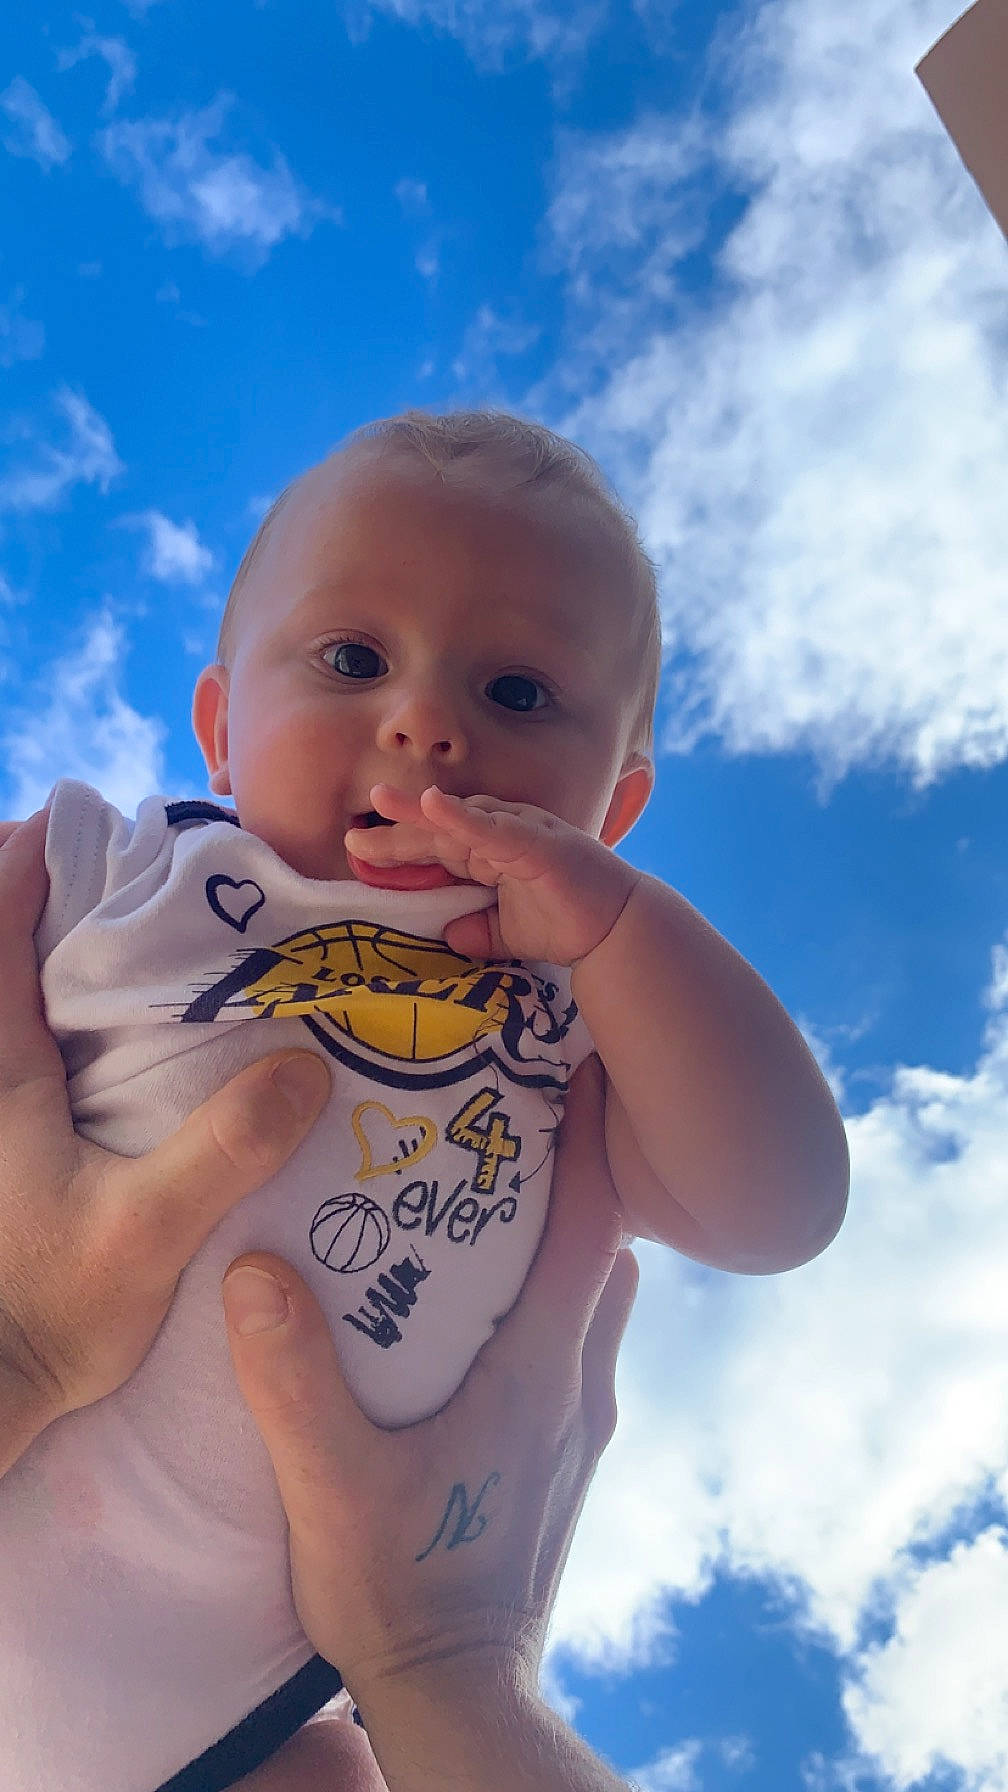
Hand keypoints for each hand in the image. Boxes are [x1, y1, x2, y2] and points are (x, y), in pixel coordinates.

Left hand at [0, 811, 331, 1471]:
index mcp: (1, 1064)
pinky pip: (25, 1040)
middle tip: (116, 865)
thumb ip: (223, 1149)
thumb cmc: (49, 1311)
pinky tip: (120, 1025)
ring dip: (42, 946)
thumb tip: (305, 1066)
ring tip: (125, 928)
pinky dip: (52, 1005)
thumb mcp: (147, 1234)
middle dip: (33, 888)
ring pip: (9, 993)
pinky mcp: (15, 1142)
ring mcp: (0, 1104)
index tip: (77, 816)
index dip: (24, 857)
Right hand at [223, 1055, 636, 1716]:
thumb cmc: (401, 1592)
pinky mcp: (564, 1450)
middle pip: (605, 1246)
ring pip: (597, 1293)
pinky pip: (578, 1339)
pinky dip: (553, 1292)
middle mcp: (581, 1383)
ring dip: (567, 1235)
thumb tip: (255, 1268)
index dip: (592, 1139)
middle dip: (574, 1171)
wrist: (461, 1696)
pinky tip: (484, 1296)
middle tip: (507, 1110)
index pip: (594, 1226)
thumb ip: (293, 1382)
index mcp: (541, 1371)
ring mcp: (581, 1420)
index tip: (574, 1064)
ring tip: (490, 1188)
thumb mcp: (330, 1487)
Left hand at [344, 783, 639, 962]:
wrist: (617, 932)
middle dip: (397, 825)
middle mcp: (503, 834)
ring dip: (421, 810)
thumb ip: (478, 932)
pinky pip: (495, 828)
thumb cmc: (568, 925)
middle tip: (354, 826)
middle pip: (440, 827)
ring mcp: (521, 833)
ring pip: (461, 819)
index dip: (398, 848)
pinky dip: (463, 816)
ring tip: (382, 801)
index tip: (358, 851)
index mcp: (492, 853)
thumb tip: (448, 934)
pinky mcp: (538, 844)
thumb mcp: (508, 935)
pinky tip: (433, 805)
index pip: (436, 846)